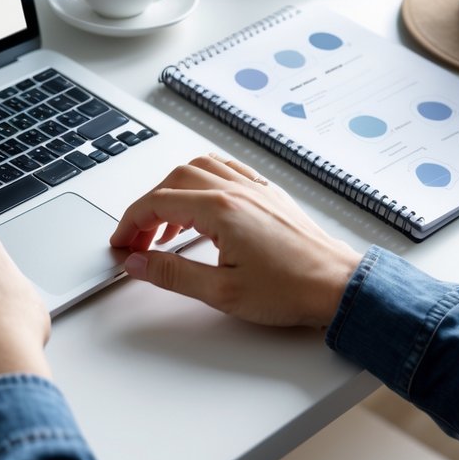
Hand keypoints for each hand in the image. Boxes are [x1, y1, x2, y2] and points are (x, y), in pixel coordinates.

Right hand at [110, 155, 362, 328]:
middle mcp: (237, 190)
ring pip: (199, 168)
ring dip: (174, 190)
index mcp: (222, 210)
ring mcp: (255, 188)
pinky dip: (203, 182)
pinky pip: (227, 170)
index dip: (130, 223)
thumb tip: (138, 262)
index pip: (158, 203)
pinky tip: (201, 206)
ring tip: (166, 226)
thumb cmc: (291, 289)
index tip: (121, 243)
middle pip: (174, 180)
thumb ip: (172, 274)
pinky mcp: (269, 194)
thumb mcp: (221, 291)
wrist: (337, 286)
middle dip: (147, 207)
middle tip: (138, 240)